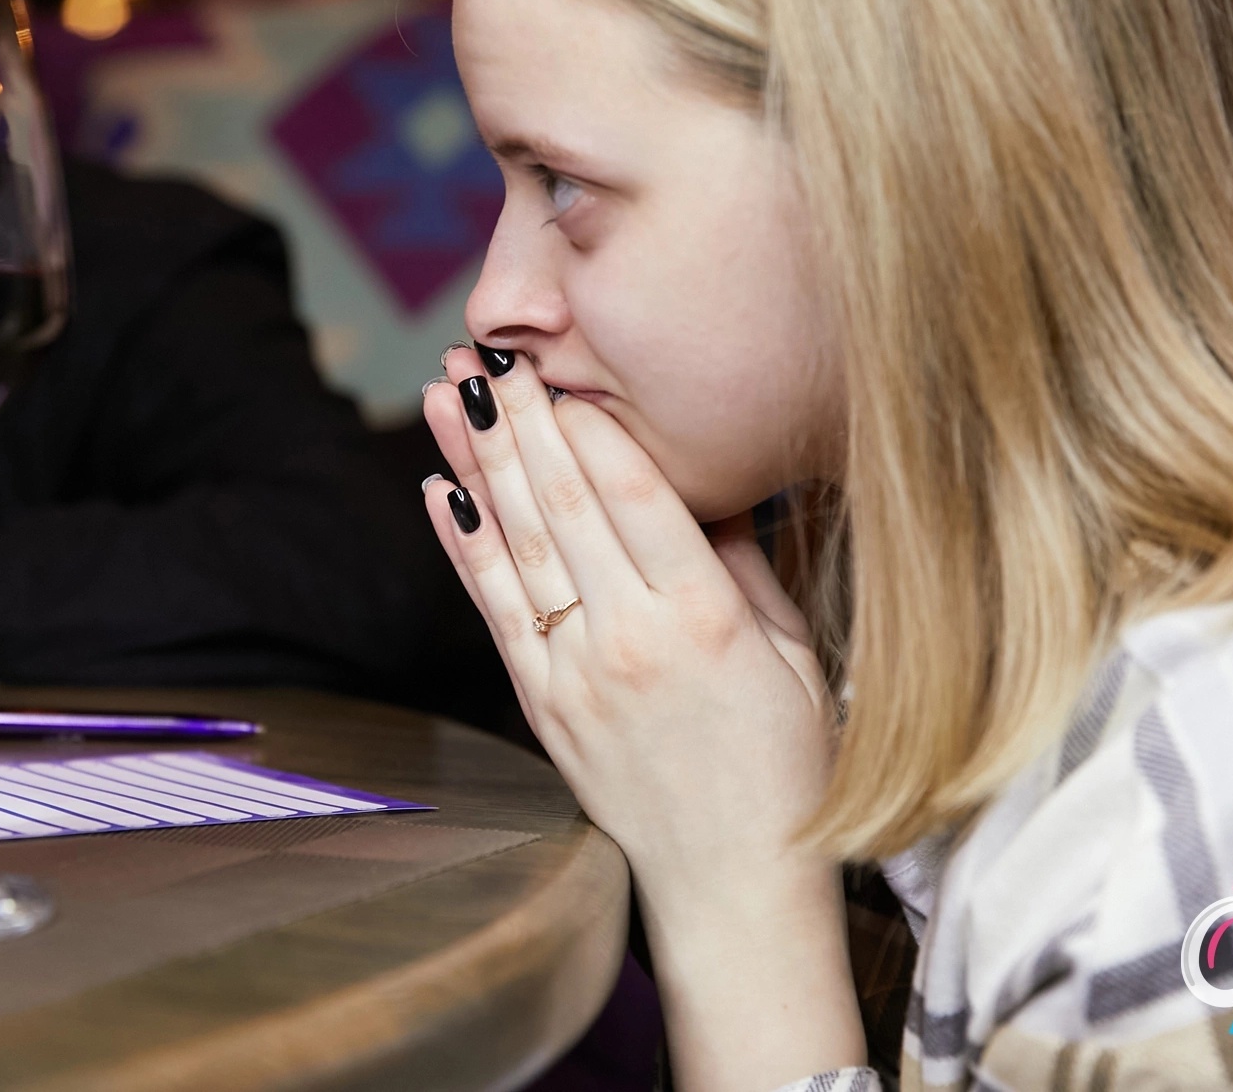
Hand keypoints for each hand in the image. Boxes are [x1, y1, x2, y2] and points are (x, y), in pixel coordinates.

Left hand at [422, 348, 863, 1088]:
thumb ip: (743, 565)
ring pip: (515, 547)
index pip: (635, 497)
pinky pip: (494, 612)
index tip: (561, 367)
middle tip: (483, 350)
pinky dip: (462, 548)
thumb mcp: (793, 655)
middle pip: (563, 506)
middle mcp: (631, 640)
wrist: (735, 883)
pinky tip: (439, 491)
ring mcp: (576, 676)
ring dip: (474, 463)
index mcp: (705, 620)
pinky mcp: (542, 708)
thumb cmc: (786, 766)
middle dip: (519, 420)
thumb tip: (704, 481)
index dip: (588, 425)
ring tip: (447, 393)